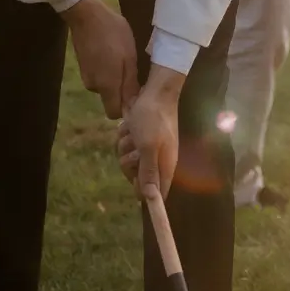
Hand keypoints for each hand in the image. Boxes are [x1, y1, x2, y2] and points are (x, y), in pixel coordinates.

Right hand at [63, 0, 139, 117]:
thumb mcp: (129, 58)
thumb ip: (130, 83)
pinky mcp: (83, 67)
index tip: (136, 95)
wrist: (86, 15)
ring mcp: (86, 76)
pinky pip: (98, 76)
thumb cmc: (113, 34)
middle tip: (133, 71)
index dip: (126, 108)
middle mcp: (93, 86)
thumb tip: (132, 103)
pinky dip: (106, 70)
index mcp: (106, 86)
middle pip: (110, 99)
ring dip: (114, 78)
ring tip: (122, 58)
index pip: (114, 113)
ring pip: (105, 86)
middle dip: (122, 91)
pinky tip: (112, 53)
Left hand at [117, 66, 183, 198]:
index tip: (136, 184)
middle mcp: (157, 160)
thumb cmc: (154, 120)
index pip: (158, 193)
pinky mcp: (139, 138)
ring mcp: (147, 149)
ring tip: (133, 132)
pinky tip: (130, 125)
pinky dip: (124, 135)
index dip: (145, 194)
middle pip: (135, 177)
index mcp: (165, 166)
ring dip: (125, 145)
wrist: (155, 92)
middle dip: (129, 163)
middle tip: (134, 150)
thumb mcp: (148, 147)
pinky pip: (124, 145)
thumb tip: (150, 198)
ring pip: (126, 159)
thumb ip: (148, 173)